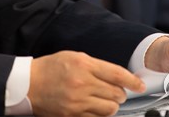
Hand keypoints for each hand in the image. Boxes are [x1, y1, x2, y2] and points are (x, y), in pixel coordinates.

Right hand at [28, 50, 144, 115]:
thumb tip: (117, 76)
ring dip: (113, 105)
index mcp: (83, 65)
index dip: (132, 81)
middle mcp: (82, 83)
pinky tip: (96, 108)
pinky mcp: (73, 115)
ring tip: (107, 100)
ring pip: (110, 109)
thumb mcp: (74, 57)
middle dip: (121, 93)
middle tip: (118, 91)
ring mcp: (77, 102)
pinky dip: (101, 114)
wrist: (28, 84)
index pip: (117, 74)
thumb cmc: (50, 68)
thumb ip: (96, 66)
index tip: (139, 85)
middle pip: (116, 93)